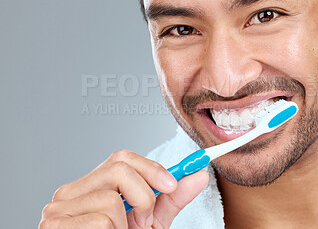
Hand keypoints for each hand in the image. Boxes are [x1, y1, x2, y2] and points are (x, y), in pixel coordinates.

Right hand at [39, 149, 208, 227]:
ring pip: (111, 198)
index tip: (172, 183)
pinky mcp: (55, 225)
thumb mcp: (150, 220)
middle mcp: (71, 191)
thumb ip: (171, 198)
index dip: (151, 167)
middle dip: (144, 194)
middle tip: (145, 219)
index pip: (121, 158)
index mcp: (92, 186)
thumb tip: (200, 175)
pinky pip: (101, 220)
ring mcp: (58, 208)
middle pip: (118, 167)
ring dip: (126, 224)